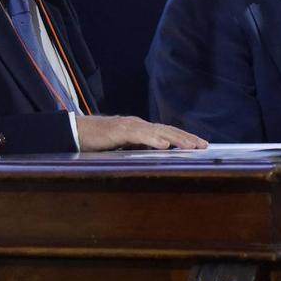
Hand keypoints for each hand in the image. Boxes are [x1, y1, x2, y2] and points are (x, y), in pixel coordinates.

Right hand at [76, 114, 207, 151]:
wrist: (76, 131)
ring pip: (158, 131)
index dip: (184, 138)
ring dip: (176, 139)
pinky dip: (153, 140)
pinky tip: (164, 145)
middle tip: (204, 145)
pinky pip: (139, 135)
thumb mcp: (123, 146)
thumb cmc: (98, 140)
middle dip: (187, 138)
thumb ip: (138, 148)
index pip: (167, 132)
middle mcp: (139, 125)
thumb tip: (156, 155)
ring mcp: (130, 126)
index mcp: (141, 129)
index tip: (199, 145)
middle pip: (168, 130)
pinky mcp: (119, 131)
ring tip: (191, 146)